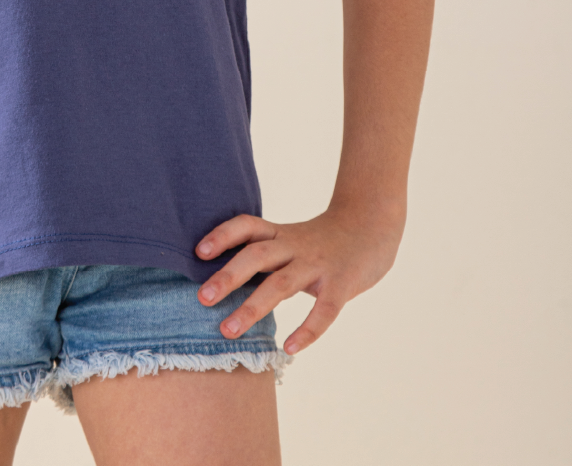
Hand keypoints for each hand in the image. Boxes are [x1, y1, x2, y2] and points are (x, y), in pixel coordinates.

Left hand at [193, 206, 403, 353]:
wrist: (373, 224)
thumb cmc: (324, 239)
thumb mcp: (291, 239)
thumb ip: (265, 256)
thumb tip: (225, 281)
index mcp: (281, 234)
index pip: (246, 226)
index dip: (222, 236)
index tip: (198, 253)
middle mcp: (295, 246)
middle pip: (257, 256)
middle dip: (228, 276)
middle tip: (203, 298)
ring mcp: (318, 264)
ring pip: (281, 284)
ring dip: (252, 307)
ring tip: (228, 331)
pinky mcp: (342, 284)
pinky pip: (324, 310)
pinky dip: (307, 330)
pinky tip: (289, 348)